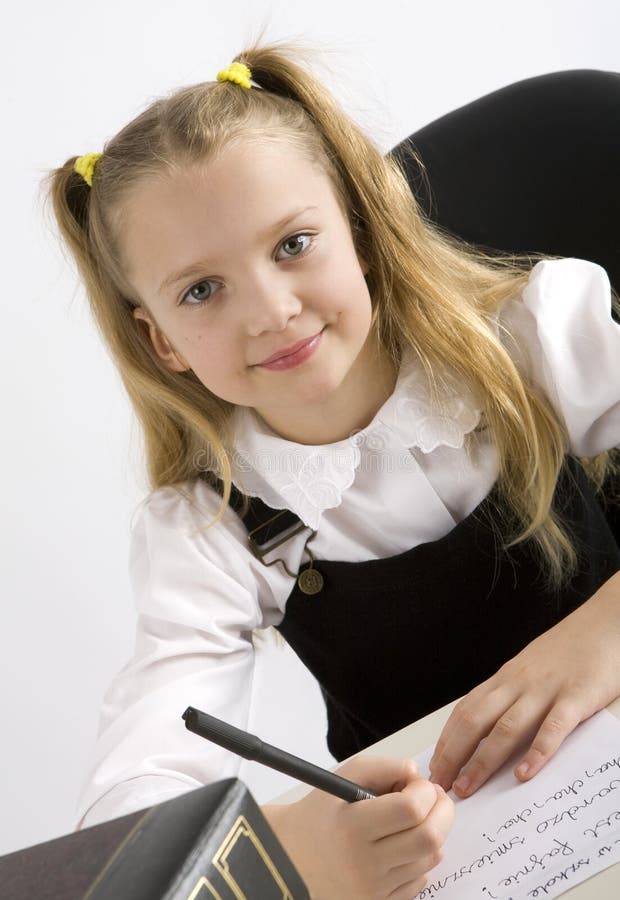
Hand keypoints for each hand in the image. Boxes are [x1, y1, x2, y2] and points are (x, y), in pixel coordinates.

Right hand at [264, 755, 454, 898]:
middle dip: (443, 812)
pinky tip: (405, 844)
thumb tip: (417, 773)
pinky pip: (420, 881)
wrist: (291, 859)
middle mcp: (364, 863)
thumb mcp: (343, 779)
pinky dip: (422, 858)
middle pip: (428, 838)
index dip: (425, 791)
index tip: (419, 784)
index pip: (410, 809)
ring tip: (418, 818)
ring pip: (429, 859)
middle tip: (434, 798)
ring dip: (434, 832)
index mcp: (352, 826)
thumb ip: (382, 767)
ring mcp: (373, 889)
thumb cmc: (320, 814)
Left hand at [429, 570, 619, 798]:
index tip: (434, 766)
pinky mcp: (575, 698)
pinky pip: (553, 728)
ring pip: (506, 728)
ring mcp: (545, 691)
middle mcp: (518, 684)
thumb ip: (510, 694)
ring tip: (468, 787)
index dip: (446, 740)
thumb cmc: (566, 651)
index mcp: (505, 678)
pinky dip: (537, 752)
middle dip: (453, 755)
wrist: (603, 623)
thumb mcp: (528, 669)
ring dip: (483, 760)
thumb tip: (485, 727)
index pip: (465, 710)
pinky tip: (524, 774)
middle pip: (475, 721)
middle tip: (441, 785)